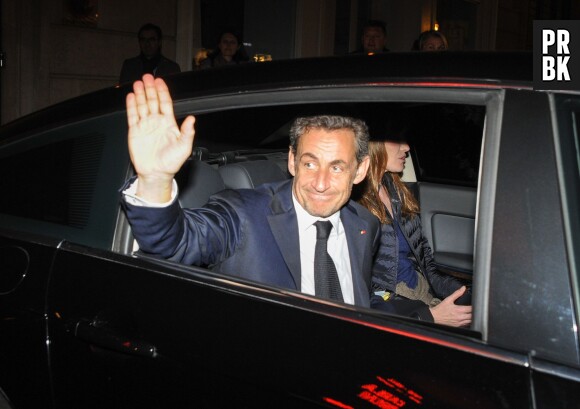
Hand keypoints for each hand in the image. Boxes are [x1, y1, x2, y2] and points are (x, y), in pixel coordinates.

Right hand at [126, 74, 195, 202]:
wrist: (156, 173)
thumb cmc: (171, 163)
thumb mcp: (184, 147)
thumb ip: (187, 132)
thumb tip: (192, 120)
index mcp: (169, 124)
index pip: (166, 103)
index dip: (163, 92)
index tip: (160, 82)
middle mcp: (157, 123)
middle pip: (153, 101)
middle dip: (150, 89)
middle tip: (147, 77)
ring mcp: (145, 126)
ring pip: (142, 105)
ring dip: (140, 94)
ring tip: (138, 83)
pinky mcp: (135, 132)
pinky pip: (132, 116)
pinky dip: (131, 106)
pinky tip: (131, 97)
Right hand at [429, 286, 471, 326]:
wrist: (434, 317)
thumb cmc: (441, 309)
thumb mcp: (448, 299)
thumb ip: (457, 293)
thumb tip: (463, 288)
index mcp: (459, 310)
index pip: (471, 309)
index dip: (475, 306)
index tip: (476, 304)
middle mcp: (460, 317)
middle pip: (473, 316)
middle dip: (475, 312)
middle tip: (475, 309)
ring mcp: (459, 323)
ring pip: (471, 321)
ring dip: (472, 317)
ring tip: (472, 313)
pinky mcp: (458, 326)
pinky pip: (466, 324)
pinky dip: (468, 321)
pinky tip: (467, 318)